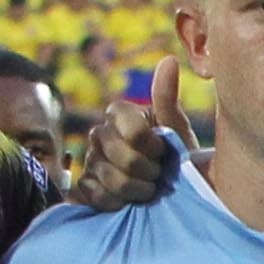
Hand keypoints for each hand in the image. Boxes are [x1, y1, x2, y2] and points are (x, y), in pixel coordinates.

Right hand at [65, 95, 179, 209]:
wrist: (176, 197)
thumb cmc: (178, 159)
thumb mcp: (178, 130)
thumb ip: (167, 97)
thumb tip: (169, 60)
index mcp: (119, 114)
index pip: (132, 130)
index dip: (152, 147)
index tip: (164, 152)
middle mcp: (99, 133)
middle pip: (122, 157)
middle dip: (148, 172)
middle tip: (159, 174)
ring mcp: (90, 160)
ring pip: (111, 178)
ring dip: (138, 191)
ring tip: (148, 190)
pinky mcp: (85, 186)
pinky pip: (96, 195)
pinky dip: (118, 203)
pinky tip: (129, 202)